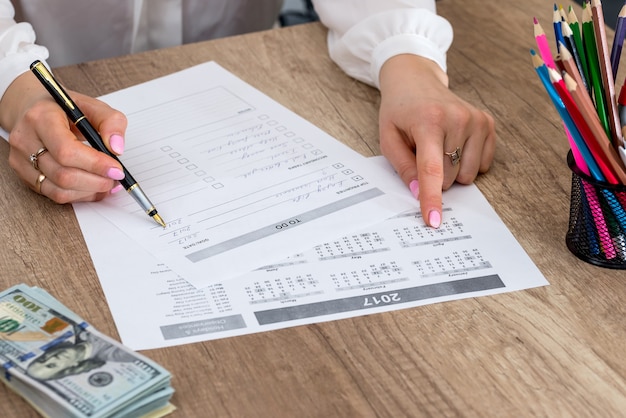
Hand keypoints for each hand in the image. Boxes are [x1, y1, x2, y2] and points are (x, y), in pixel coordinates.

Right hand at [0, 71, 127, 202]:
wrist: (31, 108)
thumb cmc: (63, 109)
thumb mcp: (92, 105)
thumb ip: (111, 122)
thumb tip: (117, 148)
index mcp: (41, 118)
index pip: (66, 150)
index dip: (95, 164)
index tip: (117, 168)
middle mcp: (25, 140)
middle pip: (63, 175)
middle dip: (97, 181)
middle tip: (116, 177)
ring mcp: (21, 160)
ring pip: (59, 190)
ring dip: (90, 191)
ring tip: (108, 182)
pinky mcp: (24, 175)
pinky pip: (55, 195)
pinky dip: (80, 195)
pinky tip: (94, 187)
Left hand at [378, 54, 495, 226]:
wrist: (416, 81)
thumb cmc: (399, 112)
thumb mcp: (388, 139)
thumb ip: (403, 167)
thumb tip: (419, 194)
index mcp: (428, 121)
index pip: (431, 169)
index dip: (432, 198)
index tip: (433, 220)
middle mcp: (457, 119)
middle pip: (449, 178)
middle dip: (434, 177)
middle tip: (422, 152)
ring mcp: (476, 120)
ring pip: (467, 175)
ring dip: (451, 171)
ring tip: (438, 146)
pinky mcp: (487, 123)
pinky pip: (482, 165)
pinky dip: (467, 163)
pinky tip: (454, 144)